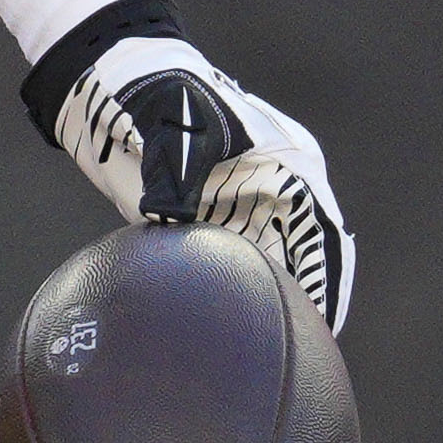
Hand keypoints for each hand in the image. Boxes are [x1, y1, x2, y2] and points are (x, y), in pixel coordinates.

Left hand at [49, 23, 344, 336]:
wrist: (115, 90)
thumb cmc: (159, 98)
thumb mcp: (177, 130)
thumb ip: (180, 173)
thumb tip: (170, 215)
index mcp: (287, 165)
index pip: (320, 232)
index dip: (327, 277)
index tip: (323, 321)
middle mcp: (274, 192)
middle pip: (303, 257)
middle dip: (307, 301)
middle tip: (301, 352)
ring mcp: (242, 208)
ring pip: (270, 266)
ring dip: (272, 301)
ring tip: (268, 349)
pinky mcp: (208, 222)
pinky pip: (231, 265)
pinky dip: (235, 293)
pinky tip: (226, 329)